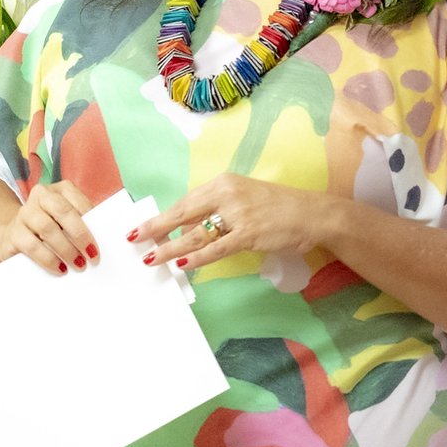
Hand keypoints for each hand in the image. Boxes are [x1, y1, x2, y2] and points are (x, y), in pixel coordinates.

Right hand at [0, 180, 98, 275]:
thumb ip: (82, 225)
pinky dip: (48, 259)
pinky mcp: (14, 233)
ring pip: (47, 228)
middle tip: (92, 255)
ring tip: (78, 264)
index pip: (77, 200)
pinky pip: (32, 246)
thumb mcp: (67, 223)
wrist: (14, 237)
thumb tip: (101, 242)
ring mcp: (24, 213)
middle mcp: (40, 196)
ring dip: (66, 249)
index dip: (90, 219)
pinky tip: (60, 268)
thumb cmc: (50, 229)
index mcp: (59, 190)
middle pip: (62, 210)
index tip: (100, 240)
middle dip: (79, 234)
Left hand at [134, 174, 338, 272]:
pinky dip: (197, 257)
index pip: (186, 201)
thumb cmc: (278, 207)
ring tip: (151, 257)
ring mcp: (238, 214)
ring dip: (170, 248)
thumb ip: (217, 209)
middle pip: (183, 213)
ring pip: (195, 234)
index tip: (144, 226)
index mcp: (223, 183)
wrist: (313, 213)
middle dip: (156, 228)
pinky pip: (216, 248)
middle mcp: (227, 194)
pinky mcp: (249, 234)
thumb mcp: (244, 198)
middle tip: (134, 238)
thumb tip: (189, 228)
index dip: (163, 216)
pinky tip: (182, 263)